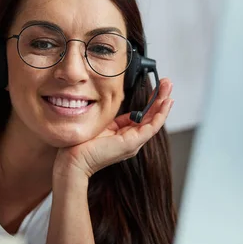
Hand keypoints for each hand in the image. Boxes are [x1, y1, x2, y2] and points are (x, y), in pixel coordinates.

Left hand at [54, 78, 173, 179]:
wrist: (74, 160)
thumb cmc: (82, 145)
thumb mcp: (101, 125)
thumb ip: (112, 117)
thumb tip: (114, 102)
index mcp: (124, 135)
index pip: (142, 116)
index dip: (151, 102)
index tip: (156, 88)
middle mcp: (132, 140)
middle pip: (152, 116)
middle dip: (160, 98)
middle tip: (167, 83)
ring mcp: (134, 142)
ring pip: (155, 120)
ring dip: (163, 102)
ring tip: (168, 87)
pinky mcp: (132, 143)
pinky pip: (152, 127)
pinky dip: (160, 114)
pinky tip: (165, 102)